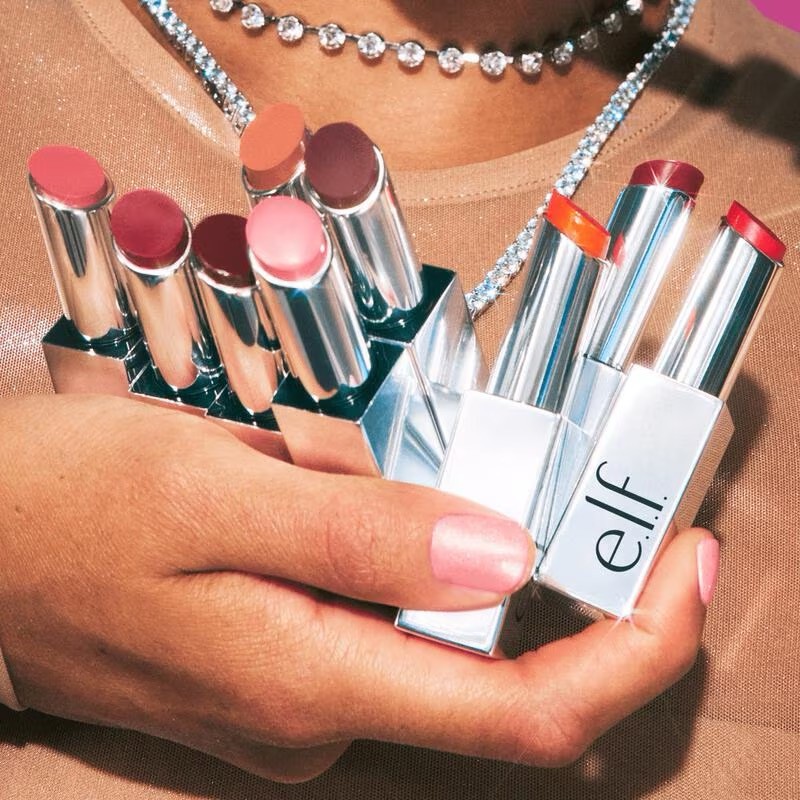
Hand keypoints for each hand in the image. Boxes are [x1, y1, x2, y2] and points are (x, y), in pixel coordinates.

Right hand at [0, 394, 715, 781]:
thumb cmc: (67, 508)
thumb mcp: (212, 485)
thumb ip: (359, 532)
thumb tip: (502, 557)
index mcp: (310, 675)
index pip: (529, 711)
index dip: (636, 651)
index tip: (688, 567)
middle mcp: (319, 709)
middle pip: (494, 663)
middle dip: (556, 574)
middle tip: (556, 479)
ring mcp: (301, 692)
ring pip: (434, 626)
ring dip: (461, 545)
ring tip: (405, 460)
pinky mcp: (282, 660)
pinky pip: (382, 609)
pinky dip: (404, 546)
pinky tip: (346, 483)